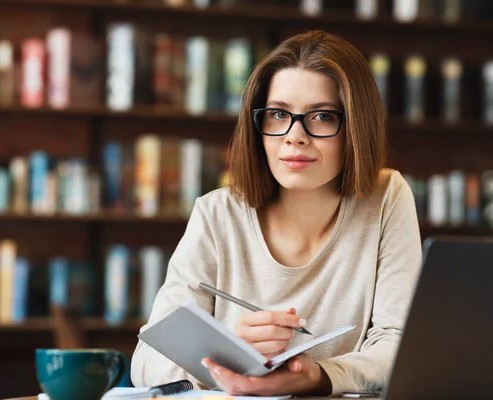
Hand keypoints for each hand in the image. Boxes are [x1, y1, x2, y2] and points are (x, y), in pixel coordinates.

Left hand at [201, 353, 331, 395]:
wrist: (306, 380)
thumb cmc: (302, 370)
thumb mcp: (304, 365)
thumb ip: (300, 364)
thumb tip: (296, 365)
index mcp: (270, 385)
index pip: (244, 384)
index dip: (228, 376)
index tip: (216, 366)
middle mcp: (260, 390)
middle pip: (233, 389)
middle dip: (218, 376)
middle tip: (207, 361)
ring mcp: (256, 389)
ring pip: (232, 388)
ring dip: (219, 376)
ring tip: (209, 362)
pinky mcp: (254, 385)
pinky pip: (235, 384)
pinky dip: (225, 377)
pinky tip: (218, 367)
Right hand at [235, 307, 305, 359]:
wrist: (240, 347)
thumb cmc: (254, 330)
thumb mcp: (262, 319)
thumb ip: (279, 315)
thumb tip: (292, 311)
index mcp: (244, 320)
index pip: (270, 316)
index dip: (288, 318)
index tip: (300, 321)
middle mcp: (242, 334)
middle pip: (273, 331)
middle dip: (287, 331)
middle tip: (291, 331)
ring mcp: (247, 349)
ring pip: (275, 344)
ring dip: (285, 341)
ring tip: (284, 338)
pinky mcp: (254, 361)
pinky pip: (274, 356)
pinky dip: (280, 351)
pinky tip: (278, 347)